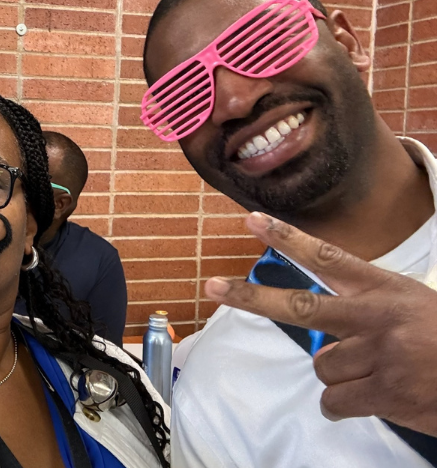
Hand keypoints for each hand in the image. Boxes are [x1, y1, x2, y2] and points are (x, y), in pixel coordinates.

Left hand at [204, 212, 436, 436]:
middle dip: (250, 296)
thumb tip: (325, 330)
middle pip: (298, 305)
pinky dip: (342, 406)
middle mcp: (375, 317)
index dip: (287, 238)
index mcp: (384, 289)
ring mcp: (378, 356)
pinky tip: (370, 399)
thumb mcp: (415, 305)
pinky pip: (334, 401)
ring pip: (321, 364)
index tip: (252, 220)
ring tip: (375, 372)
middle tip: (211, 287)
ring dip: (339, 374)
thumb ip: (370, 306)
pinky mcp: (384, 394)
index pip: (327, 257)